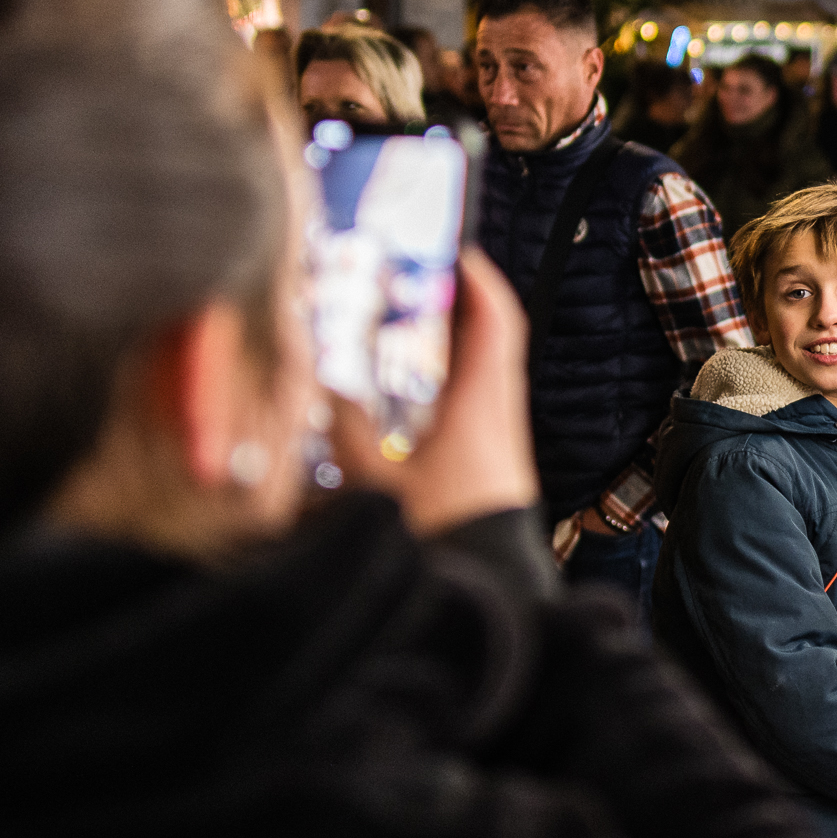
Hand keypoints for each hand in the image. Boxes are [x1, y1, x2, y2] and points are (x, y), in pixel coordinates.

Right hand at [329, 249, 539, 536]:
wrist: (489, 585)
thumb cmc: (443, 534)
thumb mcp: (376, 484)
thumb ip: (349, 433)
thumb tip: (329, 390)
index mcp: (480, 406)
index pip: (495, 324)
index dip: (482, 282)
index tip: (460, 252)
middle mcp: (502, 414)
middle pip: (499, 338)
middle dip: (469, 301)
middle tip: (435, 277)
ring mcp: (507, 437)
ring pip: (496, 367)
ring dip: (468, 337)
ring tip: (428, 319)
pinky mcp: (501, 460)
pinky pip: (489, 397)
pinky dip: (466, 373)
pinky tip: (433, 383)